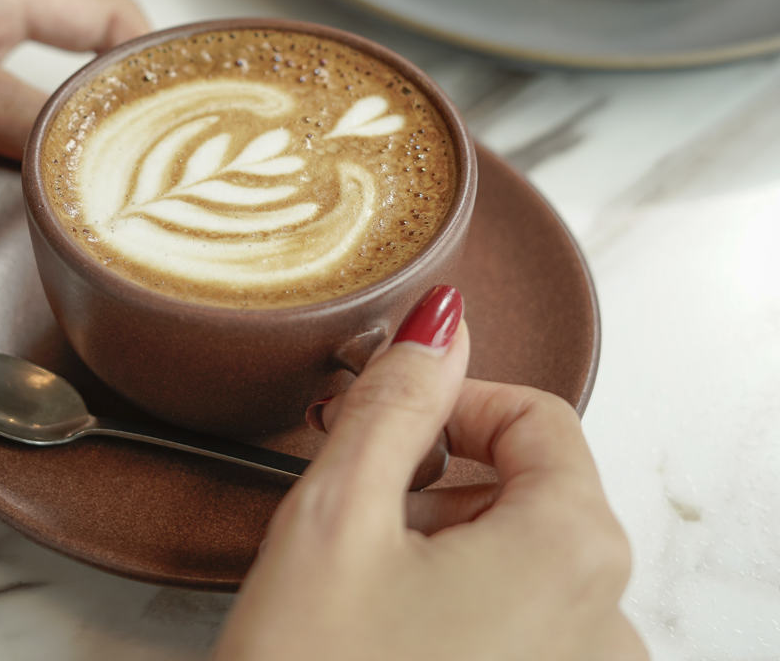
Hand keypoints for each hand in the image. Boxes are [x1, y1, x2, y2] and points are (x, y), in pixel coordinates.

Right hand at [215, 286, 646, 660]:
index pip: (536, 417)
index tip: (386, 417)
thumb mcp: (337, 516)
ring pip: (528, 553)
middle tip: (359, 481)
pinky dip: (466, 591)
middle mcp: (605, 620)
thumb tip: (440, 322)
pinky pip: (526, 617)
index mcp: (571, 551)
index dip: (452, 401)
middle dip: (444, 468)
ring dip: (451, 531)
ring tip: (368, 557)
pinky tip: (396, 617)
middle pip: (536, 485)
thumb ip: (395, 402)